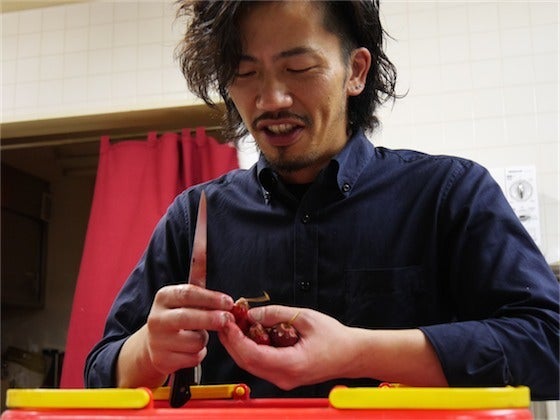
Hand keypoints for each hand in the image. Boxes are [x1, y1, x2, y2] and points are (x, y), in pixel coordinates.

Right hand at [117, 284, 233, 386]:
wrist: (152, 346)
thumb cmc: (177, 316)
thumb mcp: (184, 298)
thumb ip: (197, 278)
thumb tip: (203, 237)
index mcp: (163, 297)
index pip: (188, 293)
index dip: (211, 298)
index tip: (229, 301)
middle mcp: (156, 318)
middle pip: (188, 317)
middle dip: (212, 318)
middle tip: (228, 319)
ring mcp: (157, 341)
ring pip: (195, 340)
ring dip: (204, 339)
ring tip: (198, 335)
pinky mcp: (162, 360)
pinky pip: (193, 357)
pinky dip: (198, 354)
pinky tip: (191, 350)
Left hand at [218, 305, 359, 389]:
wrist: (352, 355)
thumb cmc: (335, 337)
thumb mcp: (304, 317)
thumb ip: (276, 314)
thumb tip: (251, 314)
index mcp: (291, 364)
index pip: (251, 354)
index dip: (235, 338)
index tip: (227, 321)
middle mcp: (284, 377)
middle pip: (246, 362)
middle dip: (231, 341)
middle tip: (224, 320)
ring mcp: (283, 380)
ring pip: (251, 365)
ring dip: (238, 345)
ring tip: (234, 324)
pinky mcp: (284, 376)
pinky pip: (260, 365)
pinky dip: (250, 349)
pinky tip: (248, 333)